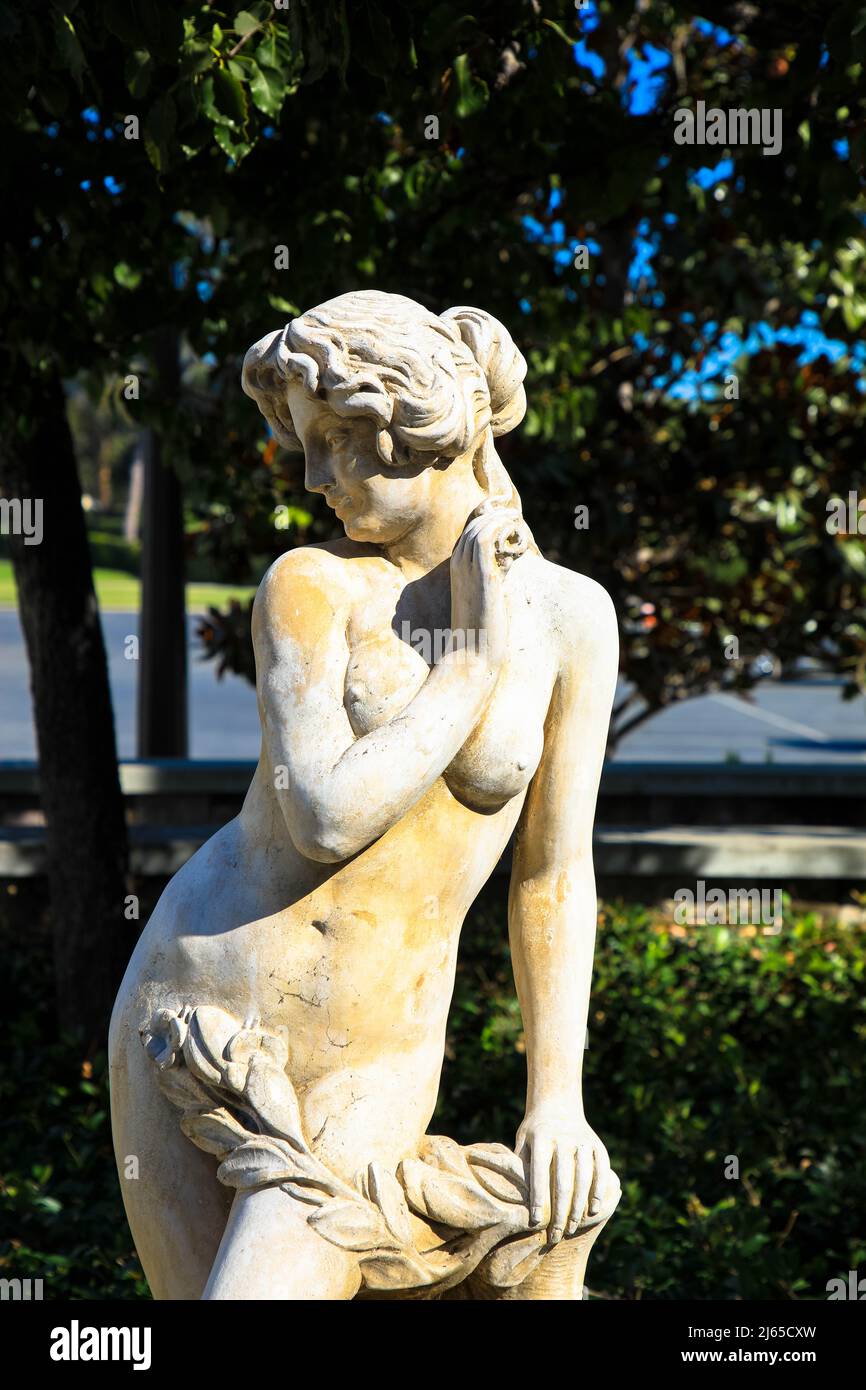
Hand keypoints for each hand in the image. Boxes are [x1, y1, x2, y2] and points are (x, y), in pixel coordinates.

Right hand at [449, 508, 519, 677]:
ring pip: (479, 527)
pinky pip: (485, 537)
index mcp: (457, 570)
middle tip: (514, 514)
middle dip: (495, 514)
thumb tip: (508, 569)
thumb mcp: (486, 600)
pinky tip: (515, 530)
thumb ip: (494, 580)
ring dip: (501, 518)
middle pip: (473, 525)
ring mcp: (467, 569)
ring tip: (517, 518)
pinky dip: (500, 527)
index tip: (506, 517)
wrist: (470, 655)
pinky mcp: (481, 575)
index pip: (468, 532)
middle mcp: (458, 565)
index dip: (487, 519)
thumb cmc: (480, 635)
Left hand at [515, 1108, 611, 1244]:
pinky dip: (599, 1190)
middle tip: (555, 1235)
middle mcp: (563, 1139)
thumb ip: (521, 1166)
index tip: (535, 1222)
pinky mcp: (596, 1145)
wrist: (557, 1104)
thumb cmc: (534, 1132)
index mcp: (540, 1138)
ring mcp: (582, 1141)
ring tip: (571, 1227)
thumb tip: (516, 1199)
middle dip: (559, 1212)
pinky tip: (594, 1210)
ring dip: (578, 1207)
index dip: (538, 1199)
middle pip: (563, 1181)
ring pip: (583, 1178)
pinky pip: (601, 1170)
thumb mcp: (522, 1142)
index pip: (539, 1173)